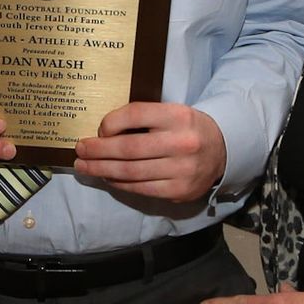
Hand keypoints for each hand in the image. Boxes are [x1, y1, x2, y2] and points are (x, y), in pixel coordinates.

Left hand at [73, 101, 225, 202]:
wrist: (223, 150)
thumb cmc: (186, 129)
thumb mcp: (171, 113)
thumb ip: (142, 119)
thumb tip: (103, 133)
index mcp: (178, 116)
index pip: (135, 114)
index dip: (110, 123)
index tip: (98, 130)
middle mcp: (181, 143)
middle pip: (128, 148)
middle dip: (98, 151)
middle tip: (80, 151)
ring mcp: (182, 170)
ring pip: (131, 172)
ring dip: (102, 170)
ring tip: (85, 167)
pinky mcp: (179, 191)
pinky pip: (140, 188)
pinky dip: (120, 184)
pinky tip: (108, 178)